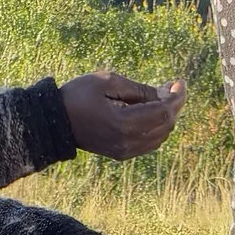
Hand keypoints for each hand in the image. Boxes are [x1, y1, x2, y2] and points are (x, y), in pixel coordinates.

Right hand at [61, 73, 182, 160]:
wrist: (54, 121)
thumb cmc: (78, 96)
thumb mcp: (108, 82)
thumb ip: (139, 89)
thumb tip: (164, 94)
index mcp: (123, 124)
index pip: (163, 112)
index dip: (176, 97)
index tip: (180, 81)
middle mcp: (127, 142)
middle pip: (165, 126)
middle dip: (174, 105)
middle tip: (172, 86)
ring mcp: (124, 151)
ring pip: (160, 136)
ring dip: (166, 117)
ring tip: (162, 96)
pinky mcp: (121, 153)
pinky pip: (149, 143)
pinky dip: (157, 127)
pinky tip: (151, 111)